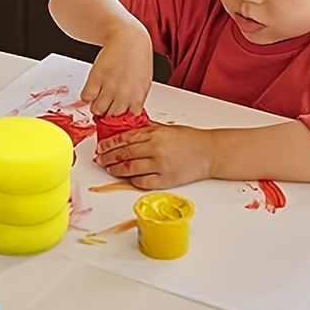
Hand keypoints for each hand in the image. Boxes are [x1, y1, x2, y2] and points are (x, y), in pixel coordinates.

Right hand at [80, 24, 152, 115]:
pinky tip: (93, 87)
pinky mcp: (96, 78)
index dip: (121, 116)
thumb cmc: (137, 55)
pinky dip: (87, 95)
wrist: (127, 36)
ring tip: (99, 96)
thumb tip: (128, 110)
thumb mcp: (144, 81)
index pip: (128, 119)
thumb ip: (136, 98)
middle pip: (111, 116)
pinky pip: (86, 97)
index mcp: (138, 96)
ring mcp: (109, 87)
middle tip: (107, 102)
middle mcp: (124, 94)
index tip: (117, 112)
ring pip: (97, 110)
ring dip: (96, 104)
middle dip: (108, 111)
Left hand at [96, 123, 214, 189]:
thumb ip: (147, 128)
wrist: (210, 153)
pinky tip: (126, 177)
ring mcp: (160, 165)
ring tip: (109, 168)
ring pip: (130, 168)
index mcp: (155, 133)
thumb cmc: (190, 139)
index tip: (101, 147)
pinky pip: (142, 181)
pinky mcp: (166, 180)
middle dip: (108, 157)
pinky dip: (132, 179)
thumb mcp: (166, 128)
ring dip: (116, 169)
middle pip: (124, 153)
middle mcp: (156, 149)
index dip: (109, 143)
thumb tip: (127, 128)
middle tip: (100, 159)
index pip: (125, 138)